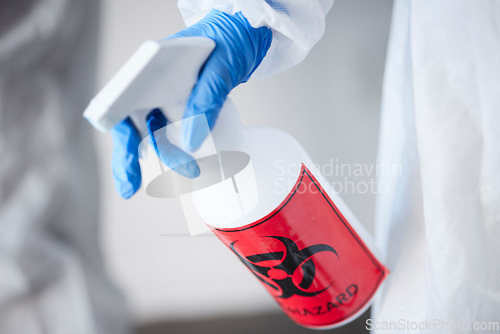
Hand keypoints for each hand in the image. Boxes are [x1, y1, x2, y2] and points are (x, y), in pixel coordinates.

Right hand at [110, 9, 271, 198]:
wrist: (246, 34)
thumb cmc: (231, 37)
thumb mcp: (222, 65)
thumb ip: (206, 98)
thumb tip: (191, 139)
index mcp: (152, 65)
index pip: (122, 95)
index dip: (115, 119)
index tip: (120, 140)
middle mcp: (153, 83)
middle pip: (131, 122)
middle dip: (127, 156)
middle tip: (129, 186)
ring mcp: (166, 97)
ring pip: (151, 133)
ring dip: (162, 158)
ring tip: (187, 173)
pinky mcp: (182, 108)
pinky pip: (172, 134)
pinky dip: (177, 152)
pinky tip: (186, 167)